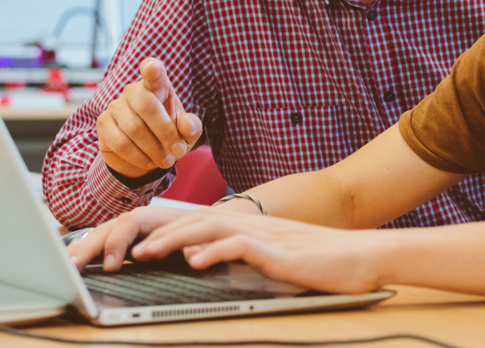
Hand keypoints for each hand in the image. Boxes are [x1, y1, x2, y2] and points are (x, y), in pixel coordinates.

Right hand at [68, 206, 195, 271]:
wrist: (195, 221)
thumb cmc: (194, 231)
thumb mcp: (198, 238)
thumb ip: (193, 247)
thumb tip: (194, 257)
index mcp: (151, 217)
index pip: (129, 225)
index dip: (118, 244)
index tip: (112, 267)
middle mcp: (132, 220)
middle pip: (106, 230)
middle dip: (88, 249)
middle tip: (73, 269)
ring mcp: (122, 229)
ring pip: (96, 237)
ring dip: (79, 252)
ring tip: (64, 268)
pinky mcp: (116, 239)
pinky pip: (95, 244)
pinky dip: (81, 253)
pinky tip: (68, 264)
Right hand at [96, 58, 201, 177]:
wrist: (144, 154)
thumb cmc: (169, 134)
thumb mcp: (186, 133)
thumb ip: (192, 127)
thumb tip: (186, 126)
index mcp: (157, 86)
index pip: (153, 72)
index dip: (152, 69)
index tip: (152, 68)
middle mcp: (133, 91)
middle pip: (147, 106)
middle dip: (166, 133)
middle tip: (178, 151)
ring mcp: (115, 106)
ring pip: (134, 129)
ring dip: (154, 151)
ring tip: (166, 161)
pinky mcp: (103, 124)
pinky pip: (121, 144)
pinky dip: (139, 157)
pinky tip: (148, 162)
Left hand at [130, 212, 389, 294]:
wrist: (361, 256)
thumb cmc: (320, 262)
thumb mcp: (270, 258)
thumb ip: (238, 255)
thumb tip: (200, 259)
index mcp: (245, 227)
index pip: (191, 223)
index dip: (156, 232)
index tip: (126, 248)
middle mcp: (249, 225)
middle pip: (191, 221)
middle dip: (152, 234)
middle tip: (122, 250)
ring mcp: (264, 235)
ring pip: (208, 228)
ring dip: (173, 240)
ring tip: (145, 253)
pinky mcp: (279, 251)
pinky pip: (241, 247)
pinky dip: (215, 252)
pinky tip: (196, 262)